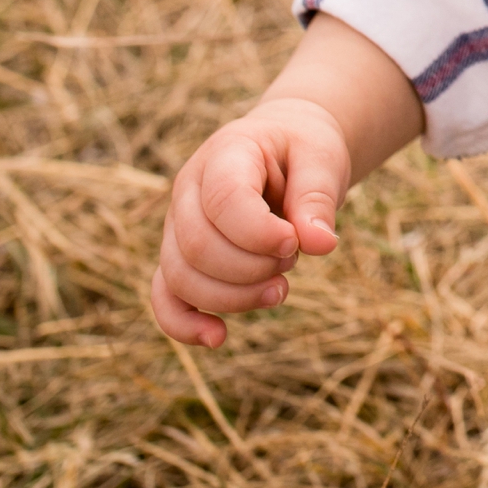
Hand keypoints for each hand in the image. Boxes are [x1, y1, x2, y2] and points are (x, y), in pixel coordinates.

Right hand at [150, 98, 350, 346]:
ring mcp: (178, 226)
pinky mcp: (181, 258)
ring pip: (181, 278)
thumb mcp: (322, 159)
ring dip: (235, 297)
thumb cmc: (303, 151)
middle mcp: (188, 190)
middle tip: (292, 260)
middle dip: (252, 269)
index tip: (294, 243)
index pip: (222, 200)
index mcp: (224, 154)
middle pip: (198, 247)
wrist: (287, 149)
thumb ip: (318, 198)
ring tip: (280, 288)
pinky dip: (185, 323)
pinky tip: (218, 337)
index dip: (259, 233)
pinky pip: (166, 297)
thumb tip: (321, 244)